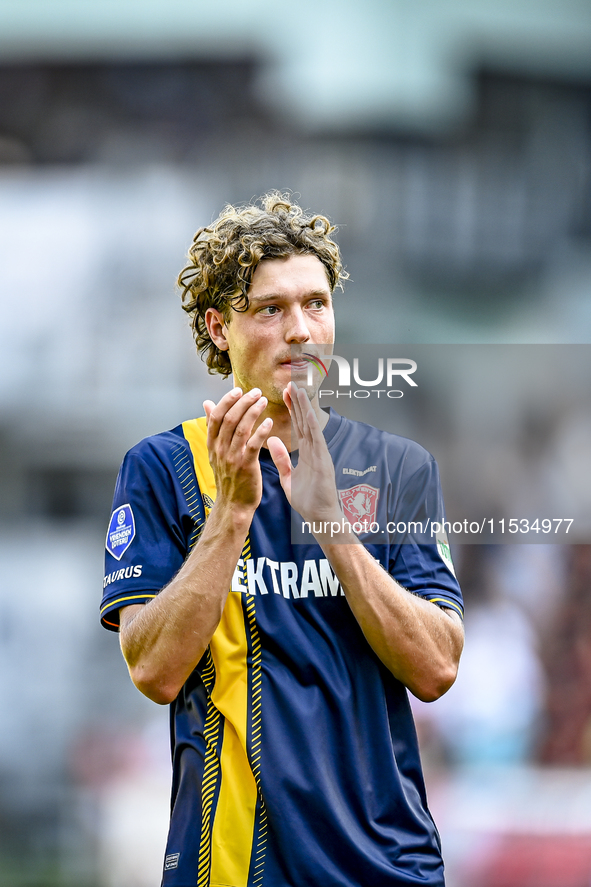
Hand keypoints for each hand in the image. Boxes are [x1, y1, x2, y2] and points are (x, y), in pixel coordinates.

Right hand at [203, 387, 272, 516]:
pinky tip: (269, 421)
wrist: (233, 504)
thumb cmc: (228, 476)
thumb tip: (207, 404)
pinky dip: (261, 431)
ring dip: (253, 412)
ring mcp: (232, 458)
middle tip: (256, 392)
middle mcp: (220, 450)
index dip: (226, 401)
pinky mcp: (246, 466)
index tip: (238, 390)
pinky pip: (253, 445)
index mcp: (212, 444)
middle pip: (229, 419)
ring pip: (241, 429)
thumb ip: (213, 427)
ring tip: (263, 401)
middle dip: (243, 402)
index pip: (216, 417)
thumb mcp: (215, 451)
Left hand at [267, 382, 340, 522]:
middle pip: (304, 421)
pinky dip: (313, 425)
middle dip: (298, 402)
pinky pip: (317, 440)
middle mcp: (314, 450)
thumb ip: (282, 459)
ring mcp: (320, 454)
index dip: (292, 409)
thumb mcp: (289, 477)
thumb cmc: (308, 500)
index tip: (286, 393)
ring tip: (298, 389)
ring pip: (311, 426)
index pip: (298, 426)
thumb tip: (271, 440)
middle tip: (291, 383)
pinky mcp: (323, 461)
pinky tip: (308, 412)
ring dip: (305, 407)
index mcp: (306, 453)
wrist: (320, 517)